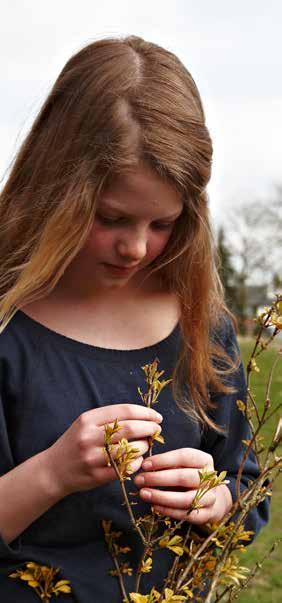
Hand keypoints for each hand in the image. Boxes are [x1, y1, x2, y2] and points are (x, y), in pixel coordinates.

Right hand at [44, 404, 162, 496]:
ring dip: (144, 446)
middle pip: (130, 428)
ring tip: (147, 444)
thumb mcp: (86, 424)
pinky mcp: (96, 476)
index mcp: (88, 420)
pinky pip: (125, 468)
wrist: (53, 470)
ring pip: (130, 449)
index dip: (145, 413)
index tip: (157, 416)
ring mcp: (92, 457)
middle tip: (157, 430)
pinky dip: (137, 463)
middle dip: (149, 428)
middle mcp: (89, 436)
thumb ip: (109, 418)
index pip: (124, 411)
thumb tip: (142, 416)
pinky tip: (138, 460)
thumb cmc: (76, 443)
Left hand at [134, 448, 232, 523]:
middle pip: (184, 477)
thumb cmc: (189, 476)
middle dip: (158, 479)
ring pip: (186, 499)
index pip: (184, 456)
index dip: (163, 460)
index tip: (145, 465)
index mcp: (204, 460)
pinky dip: (168, 510)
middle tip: (139, 480)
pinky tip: (154, 506)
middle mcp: (210, 478)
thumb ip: (167, 464)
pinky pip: (186, 514)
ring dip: (161, 497)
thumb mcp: (182, 465)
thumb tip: (144, 466)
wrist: (210, 497)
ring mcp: (210, 497)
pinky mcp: (206, 514)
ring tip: (143, 494)